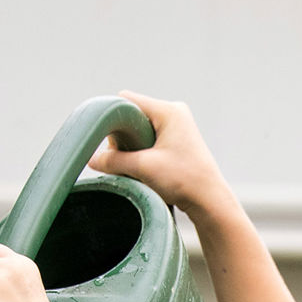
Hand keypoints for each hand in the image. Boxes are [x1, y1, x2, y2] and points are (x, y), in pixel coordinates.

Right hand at [88, 90, 236, 223]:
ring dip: (132, 148)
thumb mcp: (143, 169)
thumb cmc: (183, 180)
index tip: (111, 143)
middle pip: (133, 115)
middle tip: (126, 159)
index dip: (112, 118)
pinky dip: (142, 153)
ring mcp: (177, 126)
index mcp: (168, 110)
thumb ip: (114, 161)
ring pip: (140, 130)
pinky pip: (150, 140)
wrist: (210, 201)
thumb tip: (91, 159)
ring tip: (138, 167)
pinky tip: (146, 169)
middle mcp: (174, 112)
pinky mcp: (177, 141)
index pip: (127, 100)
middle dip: (123, 137)